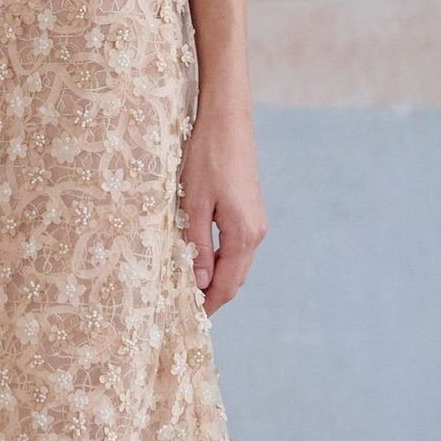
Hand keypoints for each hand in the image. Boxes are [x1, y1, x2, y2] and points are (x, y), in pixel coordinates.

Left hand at [176, 97, 267, 315]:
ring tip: (188, 289)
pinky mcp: (250, 210)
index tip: (189, 320)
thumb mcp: (193, 203)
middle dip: (213, 296)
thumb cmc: (206, 157)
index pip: (227, 285)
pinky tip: (200, 261)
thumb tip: (200, 283)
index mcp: (243, 234)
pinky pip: (236, 247)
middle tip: (185, 310)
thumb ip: (197, 245)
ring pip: (236, 263)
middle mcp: (255, 232)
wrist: (227, 120)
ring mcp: (255, 221)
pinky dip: (220, 260)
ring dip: (216, 278)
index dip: (209, 305)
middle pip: (235, 278)